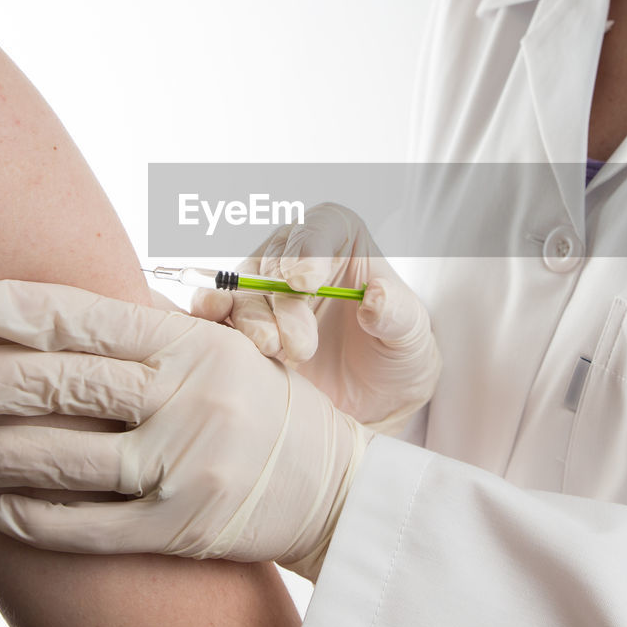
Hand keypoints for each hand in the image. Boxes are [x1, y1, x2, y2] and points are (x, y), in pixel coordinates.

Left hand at [0, 280, 371, 581]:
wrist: (333, 485)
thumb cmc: (265, 406)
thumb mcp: (223, 350)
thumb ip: (154, 330)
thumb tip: (69, 304)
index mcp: (195, 346)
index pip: (93, 320)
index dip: (23, 311)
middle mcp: (189, 401)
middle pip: (67, 386)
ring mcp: (182, 467)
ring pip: (68, 458)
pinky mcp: (179, 527)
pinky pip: (91, 526)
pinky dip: (37, 518)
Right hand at [192, 203, 440, 434]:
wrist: (374, 400)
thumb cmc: (395, 352)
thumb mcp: (412, 334)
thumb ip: (397, 313)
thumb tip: (374, 296)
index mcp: (340, 239)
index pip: (319, 227)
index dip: (307, 248)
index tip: (305, 280)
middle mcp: (296, 257)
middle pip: (274, 263)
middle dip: (282, 302)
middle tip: (302, 342)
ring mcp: (265, 292)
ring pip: (243, 293)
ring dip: (252, 321)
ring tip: (271, 349)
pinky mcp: (243, 326)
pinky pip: (219, 318)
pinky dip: (215, 326)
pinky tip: (219, 340)